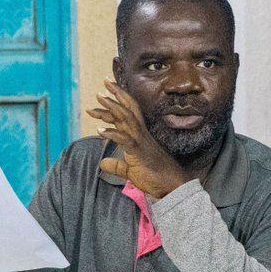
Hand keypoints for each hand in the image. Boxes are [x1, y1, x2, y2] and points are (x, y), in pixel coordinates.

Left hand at [87, 78, 189, 197]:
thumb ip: (116, 165)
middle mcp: (141, 134)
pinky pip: (125, 139)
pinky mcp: (140, 152)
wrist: (171, 186)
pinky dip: (112, 133)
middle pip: (128, 109)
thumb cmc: (155, 177)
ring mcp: (141, 141)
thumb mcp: (130, 170)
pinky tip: (99, 130)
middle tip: (102, 85)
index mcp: (139, 135)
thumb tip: (102, 162)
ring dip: (112, 107)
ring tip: (99, 98)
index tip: (104, 92)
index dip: (117, 101)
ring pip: (126, 118)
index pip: (128, 113)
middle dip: (116, 95)